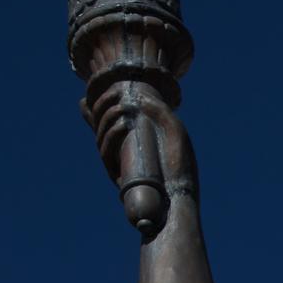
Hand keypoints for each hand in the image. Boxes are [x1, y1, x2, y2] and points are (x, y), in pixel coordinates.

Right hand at [88, 81, 196, 198]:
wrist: (183, 194)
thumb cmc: (181, 162)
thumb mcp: (173, 128)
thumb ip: (158, 110)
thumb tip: (137, 96)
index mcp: (130, 137)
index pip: (106, 118)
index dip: (101, 103)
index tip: (113, 89)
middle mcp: (121, 149)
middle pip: (100, 124)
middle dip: (104, 105)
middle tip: (116, 94)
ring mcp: (119, 162)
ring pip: (101, 136)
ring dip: (108, 118)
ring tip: (123, 108)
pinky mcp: (118, 175)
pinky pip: (107, 153)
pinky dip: (112, 136)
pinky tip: (123, 124)